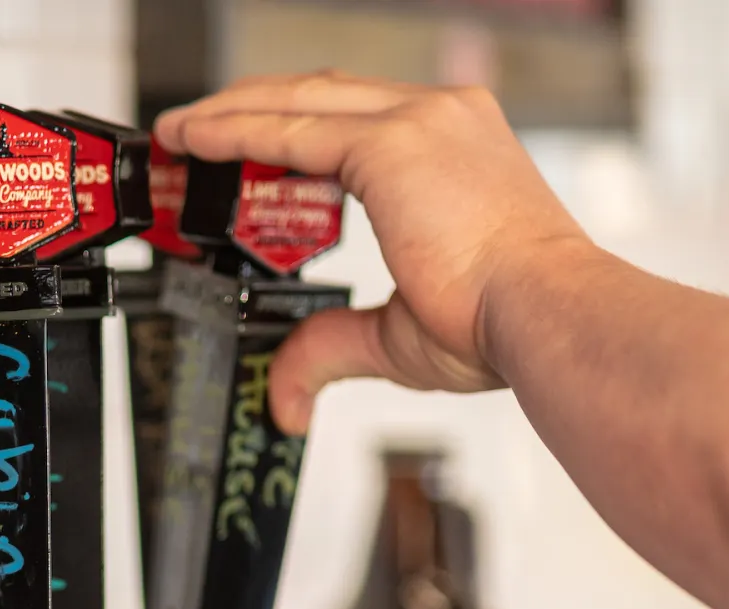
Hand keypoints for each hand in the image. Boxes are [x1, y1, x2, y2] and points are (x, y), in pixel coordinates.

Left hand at [155, 73, 597, 426]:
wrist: (548, 318)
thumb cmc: (504, 325)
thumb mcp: (398, 336)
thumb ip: (333, 345)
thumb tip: (287, 394)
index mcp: (458, 147)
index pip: (356, 119)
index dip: (291, 128)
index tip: (243, 151)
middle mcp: (443, 118)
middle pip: (322, 94)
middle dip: (251, 109)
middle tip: (194, 136)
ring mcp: (421, 121)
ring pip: (299, 100)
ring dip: (231, 114)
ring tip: (181, 136)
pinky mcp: (395, 142)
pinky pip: (291, 129)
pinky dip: (236, 132)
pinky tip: (197, 142)